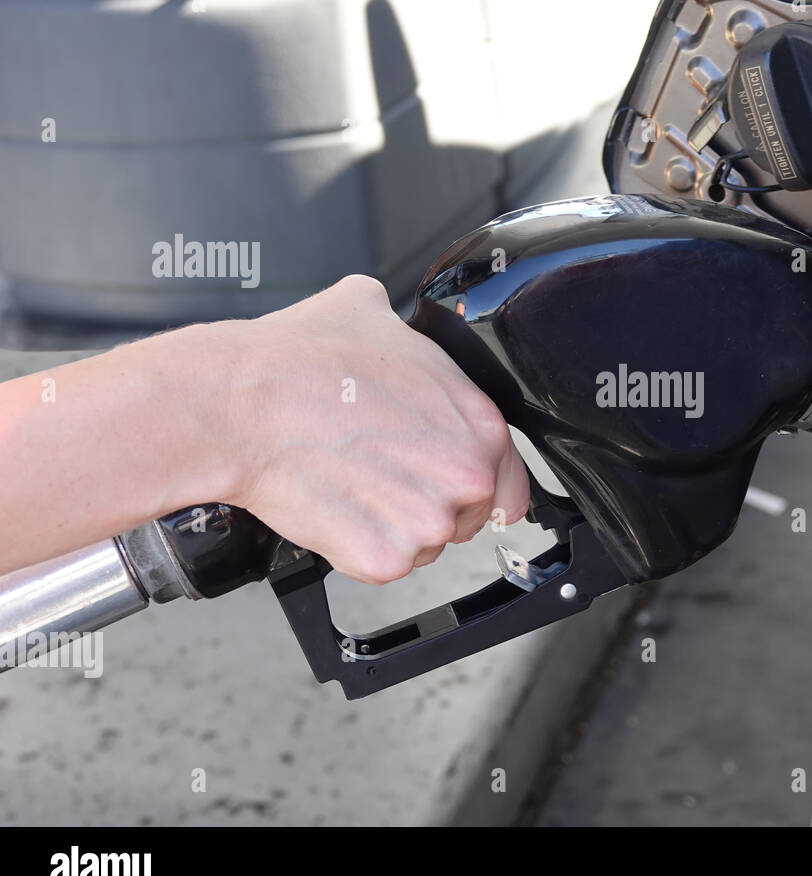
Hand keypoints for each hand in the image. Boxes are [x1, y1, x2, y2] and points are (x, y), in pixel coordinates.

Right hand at [218, 275, 529, 583]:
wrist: (240, 405)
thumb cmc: (299, 362)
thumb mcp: (373, 311)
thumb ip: (409, 333)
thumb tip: (394, 323)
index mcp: (479, 424)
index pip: (509, 483)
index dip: (471, 484)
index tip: (442, 481)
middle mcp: (465, 478)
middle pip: (466, 517)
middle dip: (427, 503)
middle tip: (378, 471)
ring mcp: (427, 523)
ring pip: (423, 544)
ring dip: (391, 525)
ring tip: (349, 480)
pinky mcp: (384, 558)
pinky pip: (381, 564)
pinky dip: (356, 546)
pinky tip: (334, 503)